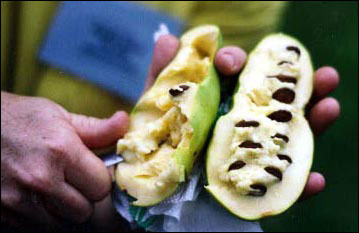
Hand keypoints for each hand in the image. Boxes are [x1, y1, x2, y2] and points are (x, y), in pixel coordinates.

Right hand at [1, 92, 128, 227]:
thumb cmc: (19, 118)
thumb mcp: (59, 116)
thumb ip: (96, 128)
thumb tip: (125, 122)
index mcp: (61, 151)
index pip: (101, 186)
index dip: (99, 178)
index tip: (91, 170)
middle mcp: (40, 179)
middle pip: (84, 210)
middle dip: (83, 196)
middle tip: (72, 180)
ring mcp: (18, 199)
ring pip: (61, 223)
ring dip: (62, 209)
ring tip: (53, 187)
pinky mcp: (2, 212)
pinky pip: (35, 227)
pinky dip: (39, 216)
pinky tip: (34, 195)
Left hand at [145, 35, 339, 200]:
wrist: (157, 200)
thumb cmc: (155, 155)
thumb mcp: (153, 118)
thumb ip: (159, 83)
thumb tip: (166, 40)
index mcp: (216, 104)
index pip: (231, 77)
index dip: (234, 63)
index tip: (231, 64)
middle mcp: (238, 126)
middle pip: (272, 104)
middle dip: (296, 88)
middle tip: (321, 75)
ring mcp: (249, 155)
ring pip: (287, 138)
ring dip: (312, 123)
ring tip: (329, 108)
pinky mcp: (255, 187)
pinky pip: (282, 186)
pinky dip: (300, 184)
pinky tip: (315, 179)